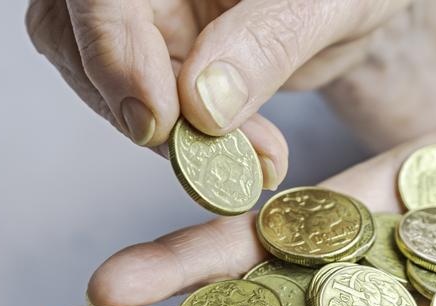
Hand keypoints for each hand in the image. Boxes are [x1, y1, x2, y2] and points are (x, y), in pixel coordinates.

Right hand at [25, 0, 411, 186]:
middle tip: (204, 155)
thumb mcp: (329, 5)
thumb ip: (268, 43)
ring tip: (251, 160)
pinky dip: (195, 145)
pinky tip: (249, 156)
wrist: (357, 4)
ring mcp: (152, 14)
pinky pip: (156, 109)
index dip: (110, 50)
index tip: (156, 120)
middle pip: (78, 36)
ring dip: (172, 137)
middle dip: (136, 105)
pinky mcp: (167, 55)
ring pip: (108, 82)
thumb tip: (203, 105)